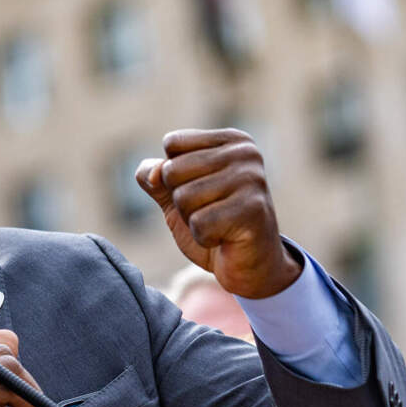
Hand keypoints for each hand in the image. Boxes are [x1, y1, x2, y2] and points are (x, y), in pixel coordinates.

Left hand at [137, 129, 301, 298]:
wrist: (250, 266)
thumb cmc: (213, 225)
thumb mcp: (176, 195)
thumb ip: (155, 176)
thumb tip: (152, 175)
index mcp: (230, 140)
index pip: (173, 144)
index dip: (174, 176)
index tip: (202, 191)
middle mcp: (245, 153)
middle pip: (173, 171)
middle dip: (181, 201)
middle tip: (210, 212)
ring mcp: (252, 179)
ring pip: (184, 198)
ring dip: (192, 221)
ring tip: (218, 224)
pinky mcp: (253, 209)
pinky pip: (200, 224)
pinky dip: (205, 238)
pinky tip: (226, 237)